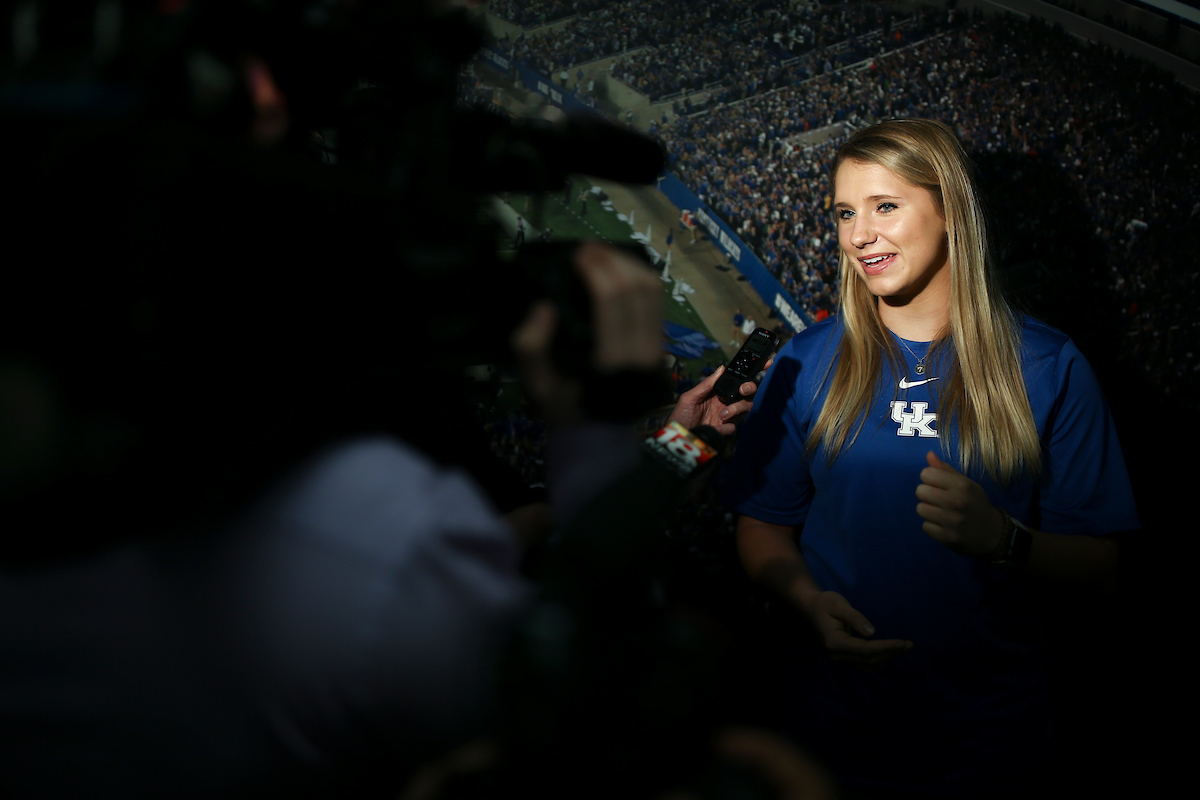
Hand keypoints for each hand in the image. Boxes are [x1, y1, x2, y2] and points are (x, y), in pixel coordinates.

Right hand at [510, 241, 661, 427]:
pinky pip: (657, 302)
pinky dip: (640, 277)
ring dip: (629, 264)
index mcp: (610, 361)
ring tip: (603, 255)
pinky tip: (619, 270)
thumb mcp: (535, 384)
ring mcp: (655, 348)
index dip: (596, 269)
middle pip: (637, 288)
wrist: (597, 432)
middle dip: (612, 260)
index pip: (612, 301)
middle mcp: (641, 352)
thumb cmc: (563, 406)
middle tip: (587, 249)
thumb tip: (545, 306)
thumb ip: (530, 346)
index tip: (576, 255)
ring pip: (653, 291)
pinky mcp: (659, 344)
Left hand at [666, 360, 771, 436]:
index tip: (766, 362)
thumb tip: (722, 368)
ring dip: (736, 409)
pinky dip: (726, 428)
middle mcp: (725, 402)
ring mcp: (727, 416)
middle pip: (747, 392)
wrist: (676, 438)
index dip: (752, 370)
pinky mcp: (725, 430)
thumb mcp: (690, 397)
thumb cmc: (680, 416)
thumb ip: (706, 384)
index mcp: (717, 391)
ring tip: (721, 415)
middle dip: (749, 388)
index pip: (737, 379)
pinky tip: (715, 428)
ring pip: (745, 407)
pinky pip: (734, 428)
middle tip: (742, 390)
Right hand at [797, 589, 911, 670]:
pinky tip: (891, 651)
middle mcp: (837, 655)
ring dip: (887, 657)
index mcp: (835, 642)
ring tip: (904, 647)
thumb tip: (872, 632)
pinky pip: (865, 663)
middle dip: (890, 652)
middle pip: (869, 659)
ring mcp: (840, 658)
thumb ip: (855, 618)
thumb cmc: (824, 603)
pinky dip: (880, 658)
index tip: (902, 642)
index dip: (885, 647)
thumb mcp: (839, 605)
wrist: (811, 607)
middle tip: (909, 644)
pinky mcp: (845, 657)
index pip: (865, 649)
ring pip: (869, 664)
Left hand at [915, 451, 1006, 557]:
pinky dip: (932, 526)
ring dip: (928, 510)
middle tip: (939, 500)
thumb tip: (929, 454)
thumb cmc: (976, 504)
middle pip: (920, 491)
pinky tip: (944, 525)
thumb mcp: (967, 484)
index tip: (938, 485)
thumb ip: (946, 470)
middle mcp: (956, 502)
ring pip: (920, 509)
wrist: (993, 534)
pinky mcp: (947, 537)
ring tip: (941, 512)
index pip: (926, 474)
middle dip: (927, 494)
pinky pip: (925, 526)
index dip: (930, 479)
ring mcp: (951, 521)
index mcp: (962, 485)